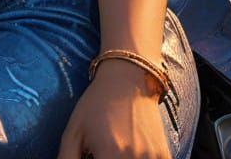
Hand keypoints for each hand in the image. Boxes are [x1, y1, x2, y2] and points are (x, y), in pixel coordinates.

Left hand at [57, 59, 172, 158]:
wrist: (128, 78)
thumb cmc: (96, 102)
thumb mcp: (74, 130)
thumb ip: (66, 158)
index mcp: (110, 153)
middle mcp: (133, 157)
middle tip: (100, 154)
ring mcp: (152, 158)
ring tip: (114, 151)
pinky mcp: (164, 156)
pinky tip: (129, 153)